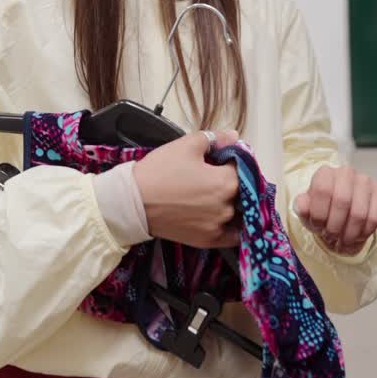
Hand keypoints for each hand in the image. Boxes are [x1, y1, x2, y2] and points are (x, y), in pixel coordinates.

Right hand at [133, 129, 240, 248]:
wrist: (133, 202)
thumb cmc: (159, 171)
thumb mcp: (186, 145)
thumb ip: (215, 138)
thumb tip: (234, 137)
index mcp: (226, 182)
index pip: (242, 168)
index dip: (233, 161)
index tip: (223, 159)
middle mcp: (227, 206)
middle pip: (241, 192)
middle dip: (233, 182)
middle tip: (215, 177)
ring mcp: (218, 226)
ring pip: (238, 213)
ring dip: (233, 204)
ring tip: (215, 196)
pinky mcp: (208, 240)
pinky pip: (231, 236)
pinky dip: (232, 227)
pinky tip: (224, 219)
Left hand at [293, 164, 376, 255]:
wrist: (340, 210)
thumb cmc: (322, 209)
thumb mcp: (307, 211)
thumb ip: (302, 208)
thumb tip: (302, 206)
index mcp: (325, 172)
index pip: (323, 190)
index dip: (320, 214)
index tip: (318, 226)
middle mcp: (346, 172)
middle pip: (342, 202)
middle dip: (335, 227)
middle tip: (331, 237)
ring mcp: (365, 180)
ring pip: (359, 213)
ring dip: (349, 234)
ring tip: (343, 240)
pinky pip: (375, 217)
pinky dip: (364, 233)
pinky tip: (356, 236)